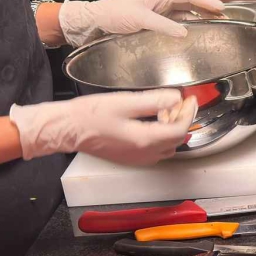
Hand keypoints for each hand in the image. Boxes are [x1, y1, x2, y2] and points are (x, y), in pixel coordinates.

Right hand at [10, 91, 197, 165]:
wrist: (65, 130)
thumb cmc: (89, 115)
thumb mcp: (124, 102)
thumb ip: (152, 101)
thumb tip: (175, 98)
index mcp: (145, 140)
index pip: (180, 129)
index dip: (189, 113)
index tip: (190, 98)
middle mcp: (144, 153)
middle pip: (177, 139)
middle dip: (182, 120)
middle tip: (180, 102)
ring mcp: (137, 158)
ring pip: (168, 147)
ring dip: (172, 129)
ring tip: (166, 111)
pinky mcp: (129, 157)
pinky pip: (155, 150)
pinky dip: (161, 136)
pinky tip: (152, 122)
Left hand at [57, 0, 224, 46]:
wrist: (92, 24)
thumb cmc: (111, 15)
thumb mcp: (139, 18)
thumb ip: (162, 25)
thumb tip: (184, 32)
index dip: (205, 1)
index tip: (220, 8)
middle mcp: (158, 3)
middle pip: (187, 4)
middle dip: (205, 9)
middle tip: (222, 18)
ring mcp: (154, 15)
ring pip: (181, 15)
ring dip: (196, 20)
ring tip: (211, 27)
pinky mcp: (149, 26)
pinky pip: (172, 26)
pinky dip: (183, 29)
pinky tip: (189, 36)